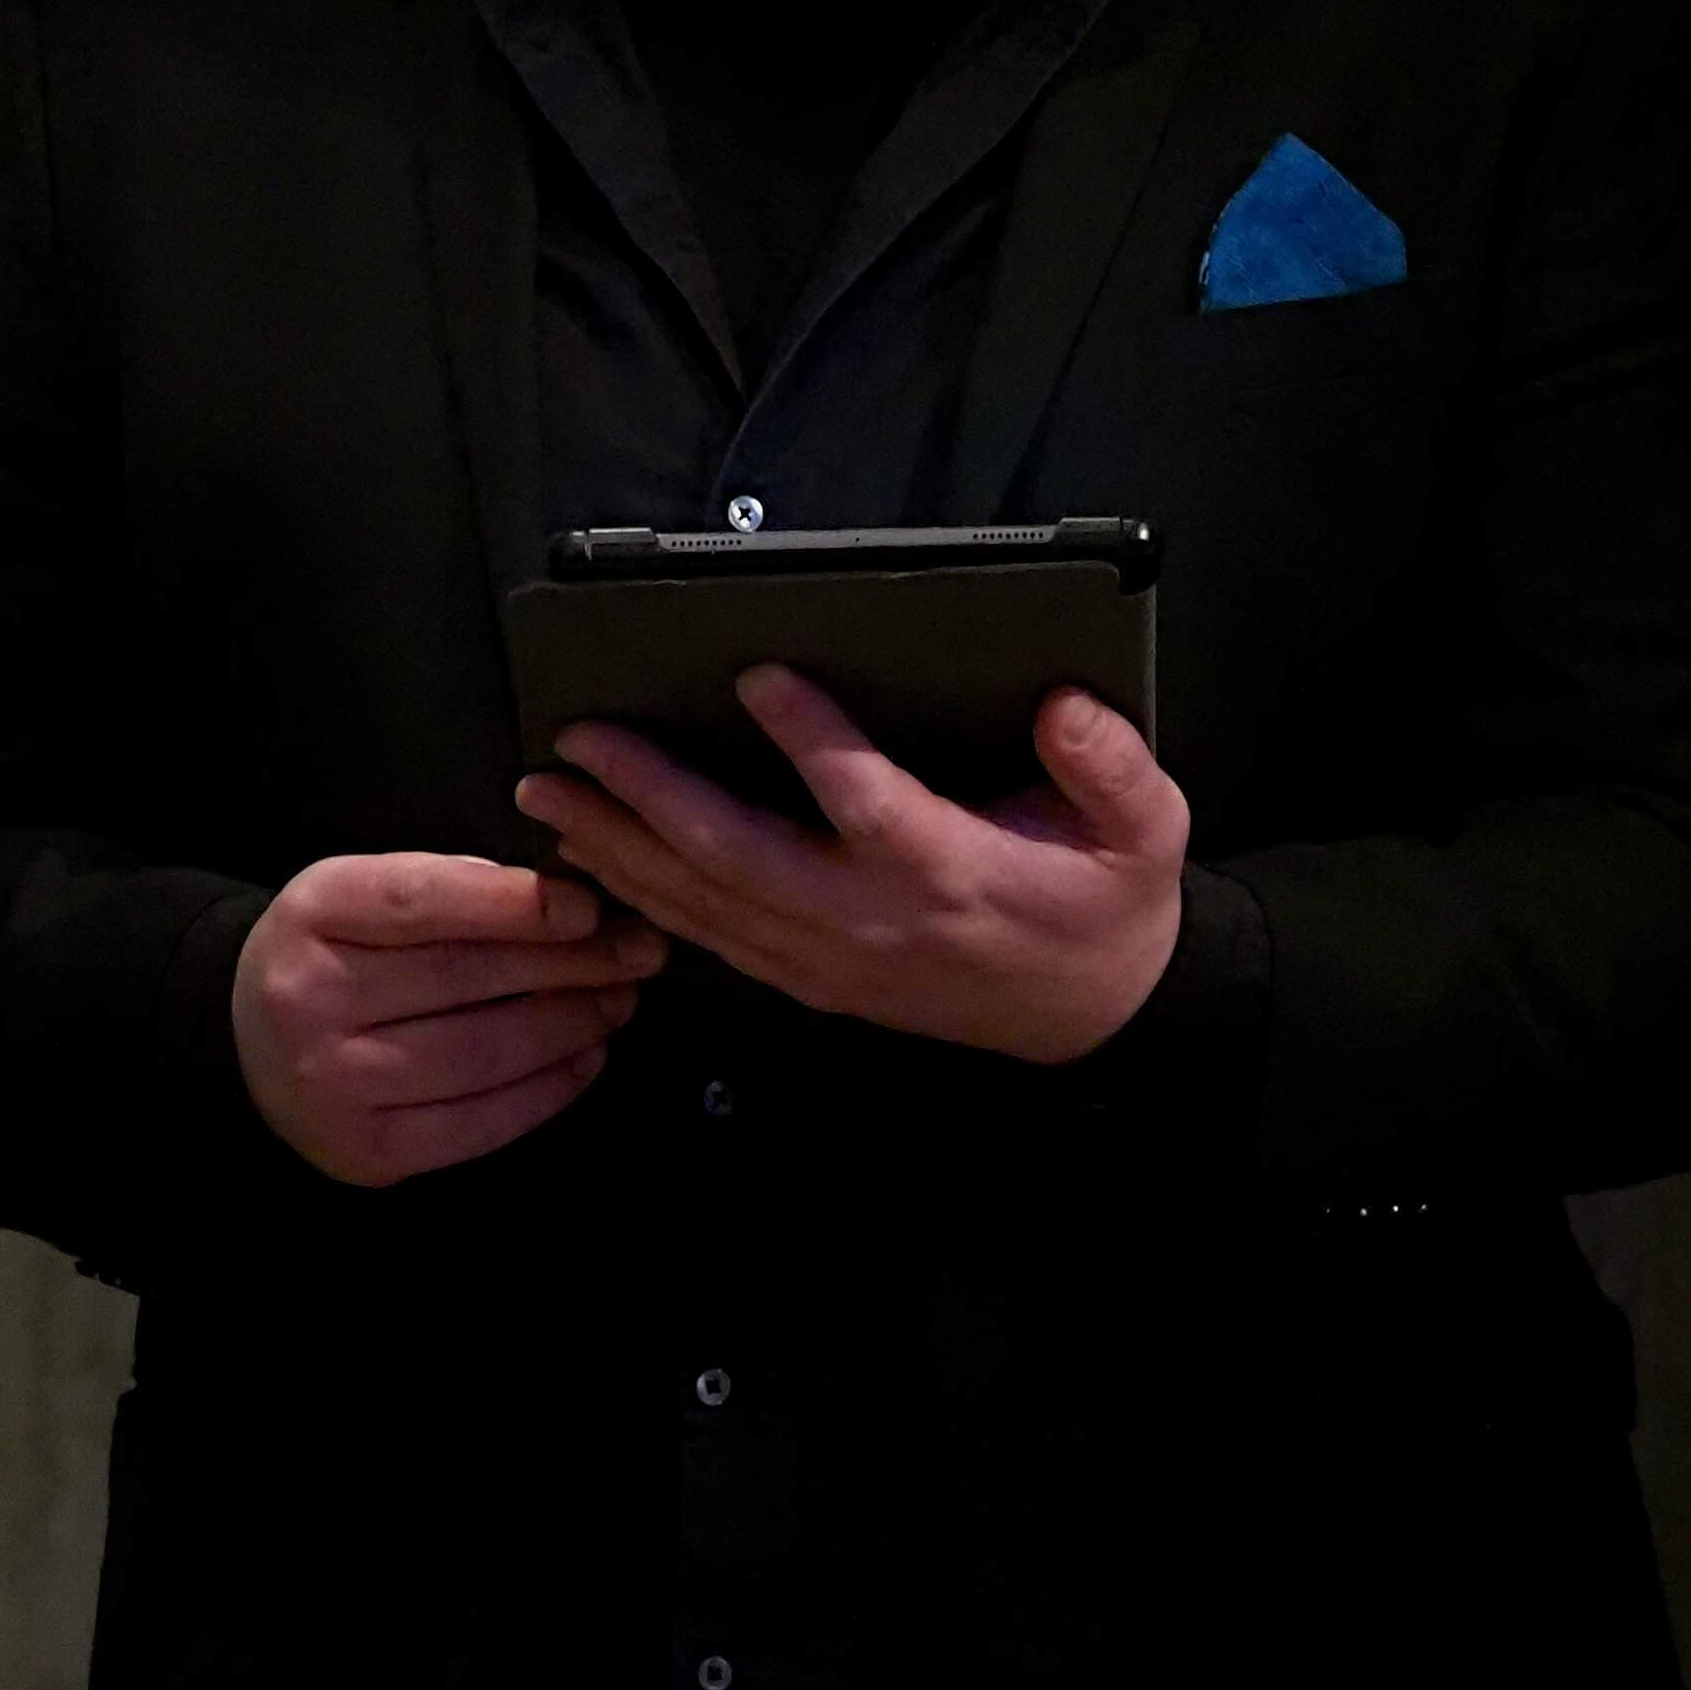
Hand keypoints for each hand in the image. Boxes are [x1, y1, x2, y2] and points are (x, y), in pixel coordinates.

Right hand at [228, 850, 667, 1186]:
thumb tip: (567, 905)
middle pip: (464, 979)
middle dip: (568, 964)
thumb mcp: (362, 893)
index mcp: (313, 914)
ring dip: (569, 1026)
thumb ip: (448, 888)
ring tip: (618, 1001)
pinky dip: (547, 1089)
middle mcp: (312, 1000)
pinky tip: (584, 1057)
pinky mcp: (369, 1150)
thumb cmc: (332, 954)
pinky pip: (479, 1122)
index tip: (588, 908)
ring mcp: (336, 1084)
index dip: (514, 904)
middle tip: (636, 952)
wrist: (250, 1044)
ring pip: (481, 1054)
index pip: (422, 901)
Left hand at [514, 672, 1185, 1064]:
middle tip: (579, 738)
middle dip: (648, 796)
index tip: (753, 673)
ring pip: (704, 903)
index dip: (808, 737)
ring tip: (549, 792)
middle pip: (739, 857)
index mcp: (949, 870)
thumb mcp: (1142, 831)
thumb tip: (1064, 703)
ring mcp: (830, 958)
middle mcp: (871, 918)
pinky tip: (593, 857)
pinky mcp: (810, 978)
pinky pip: (710, 938)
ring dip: (619, 847)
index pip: (865, 800)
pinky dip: (644, 896)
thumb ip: (1109, 767)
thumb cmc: (1105, 903)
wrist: (1096, 1016)